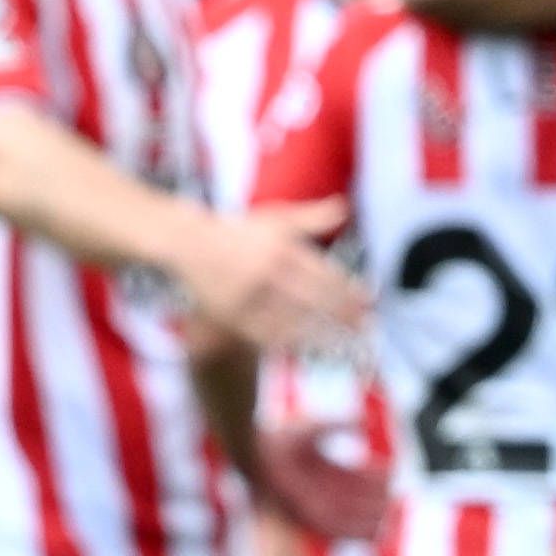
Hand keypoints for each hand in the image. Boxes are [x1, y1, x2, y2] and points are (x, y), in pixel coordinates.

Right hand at [174, 202, 367, 357]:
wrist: (187, 244)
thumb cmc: (237, 230)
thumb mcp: (274, 218)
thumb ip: (311, 216)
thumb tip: (344, 207)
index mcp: (281, 248)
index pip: (324, 273)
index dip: (349, 289)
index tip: (368, 302)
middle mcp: (267, 272)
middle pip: (315, 299)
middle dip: (344, 315)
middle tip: (365, 327)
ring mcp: (249, 296)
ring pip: (294, 321)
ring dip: (322, 334)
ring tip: (344, 343)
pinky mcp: (232, 315)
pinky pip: (267, 334)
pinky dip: (291, 342)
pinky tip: (308, 348)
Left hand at [249, 424, 390, 542]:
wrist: (254, 453)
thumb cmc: (280, 436)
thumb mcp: (314, 428)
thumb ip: (341, 424)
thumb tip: (366, 423)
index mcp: (322, 469)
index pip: (356, 477)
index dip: (375, 475)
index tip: (389, 469)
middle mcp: (319, 488)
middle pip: (357, 499)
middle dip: (377, 499)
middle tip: (391, 496)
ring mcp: (313, 503)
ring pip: (349, 517)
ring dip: (369, 517)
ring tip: (385, 514)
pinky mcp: (306, 516)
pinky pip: (335, 530)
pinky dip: (355, 532)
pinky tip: (372, 528)